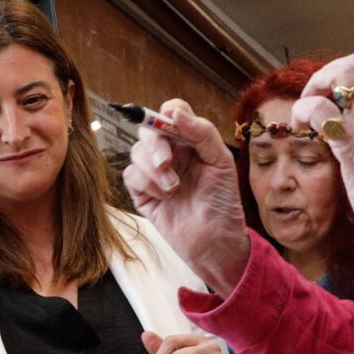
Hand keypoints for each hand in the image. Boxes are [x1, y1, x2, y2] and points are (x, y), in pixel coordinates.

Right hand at [122, 99, 251, 294]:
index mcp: (191, 142)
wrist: (215, 242)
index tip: (168, 119)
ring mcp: (155, 173)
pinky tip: (164, 197)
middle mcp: (171, 153)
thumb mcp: (221, 163)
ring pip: (136, 151)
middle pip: (148, 130)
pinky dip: (146, 183)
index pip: (173, 113)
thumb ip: (202, 133)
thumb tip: (174, 113)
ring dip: (153, 169)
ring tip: (174, 189)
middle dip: (155, 145)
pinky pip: (131, 174)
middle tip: (167, 163)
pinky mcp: (142, 192)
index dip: (167, 112)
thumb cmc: (223, 203)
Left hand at [293, 55, 353, 258]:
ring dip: (316, 86)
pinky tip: (303, 128)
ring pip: (341, 73)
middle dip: (330, 74)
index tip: (339, 99)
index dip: (352, 76)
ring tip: (309, 111)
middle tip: (319, 100)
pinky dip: (304, 111)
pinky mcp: (352, 142)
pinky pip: (320, 108)